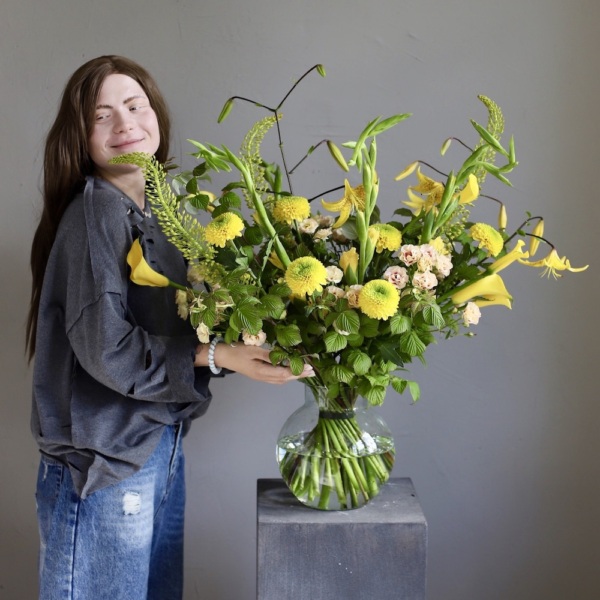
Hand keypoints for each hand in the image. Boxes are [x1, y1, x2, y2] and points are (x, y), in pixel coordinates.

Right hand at [195, 343, 313, 384]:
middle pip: (285, 379)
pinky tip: (290, 371)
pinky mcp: (258, 375)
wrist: (221, 356)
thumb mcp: (252, 349)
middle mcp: (263, 377)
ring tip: (305, 372)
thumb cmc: (236, 351)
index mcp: (262, 372)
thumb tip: (283, 357)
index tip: (309, 367)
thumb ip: (268, 354)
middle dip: (299, 375)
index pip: (284, 373)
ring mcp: (260, 377)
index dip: (298, 371)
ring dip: (294, 376)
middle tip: (313, 372)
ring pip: (281, 380)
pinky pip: (276, 378)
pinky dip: (285, 376)